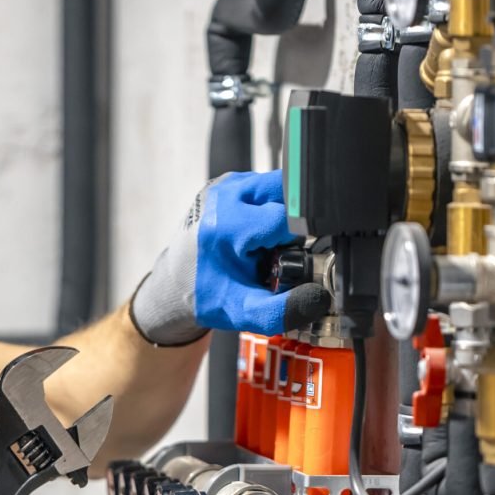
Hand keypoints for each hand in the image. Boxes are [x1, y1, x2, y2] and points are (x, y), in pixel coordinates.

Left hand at [130, 170, 330, 344]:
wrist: (176, 284)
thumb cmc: (206, 294)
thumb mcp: (244, 312)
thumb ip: (282, 311)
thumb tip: (318, 298)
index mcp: (226, 224)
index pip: (287, 218)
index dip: (295, 241)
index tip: (283, 259)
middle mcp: (224, 196)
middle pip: (288, 193)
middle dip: (292, 223)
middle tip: (274, 250)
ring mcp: (226, 184)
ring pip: (281, 187)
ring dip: (283, 214)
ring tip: (264, 243)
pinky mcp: (229, 182)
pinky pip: (267, 188)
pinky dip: (271, 208)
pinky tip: (257, 232)